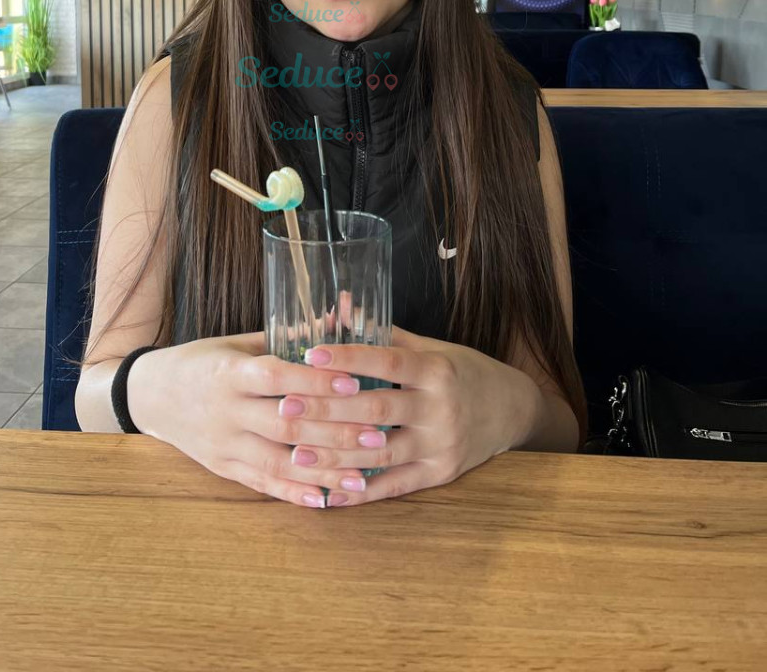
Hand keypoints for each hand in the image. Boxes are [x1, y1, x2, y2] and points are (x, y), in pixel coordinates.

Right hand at [130, 332, 387, 508]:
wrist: (149, 395)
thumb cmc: (201, 361)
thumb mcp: (236, 342)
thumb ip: (285, 337)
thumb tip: (339, 318)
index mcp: (229, 373)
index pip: (277, 378)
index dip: (316, 382)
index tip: (355, 383)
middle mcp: (225, 411)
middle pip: (285, 425)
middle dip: (334, 431)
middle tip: (378, 434)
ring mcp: (223, 444)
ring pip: (278, 461)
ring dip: (323, 470)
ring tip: (364, 475)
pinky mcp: (222, 468)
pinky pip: (261, 484)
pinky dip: (293, 493)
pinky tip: (325, 499)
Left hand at [274, 325, 533, 505]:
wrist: (511, 410)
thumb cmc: (462, 372)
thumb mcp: (431, 348)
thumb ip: (384, 333)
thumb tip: (340, 306)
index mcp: (436, 370)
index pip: (387, 361)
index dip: (348, 358)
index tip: (309, 354)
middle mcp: (441, 408)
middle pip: (377, 409)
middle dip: (328, 409)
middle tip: (286, 407)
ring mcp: (442, 445)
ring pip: (382, 452)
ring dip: (336, 454)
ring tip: (296, 453)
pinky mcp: (441, 474)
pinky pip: (395, 486)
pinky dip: (360, 491)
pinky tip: (328, 491)